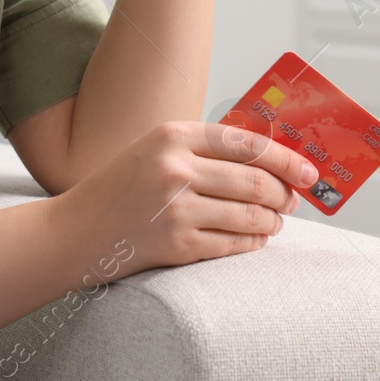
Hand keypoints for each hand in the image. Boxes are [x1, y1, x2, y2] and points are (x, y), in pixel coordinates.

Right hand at [47, 119, 318, 283]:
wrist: (71, 233)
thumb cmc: (115, 191)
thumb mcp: (152, 153)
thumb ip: (200, 151)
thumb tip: (266, 160)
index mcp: (171, 135)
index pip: (246, 142)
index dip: (285, 158)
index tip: (308, 171)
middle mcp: (174, 168)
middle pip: (254, 179)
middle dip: (283, 193)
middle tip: (293, 201)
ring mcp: (175, 208)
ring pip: (249, 214)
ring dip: (271, 220)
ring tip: (275, 221)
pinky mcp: (175, 245)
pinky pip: (232, 244)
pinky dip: (252, 243)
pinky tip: (256, 239)